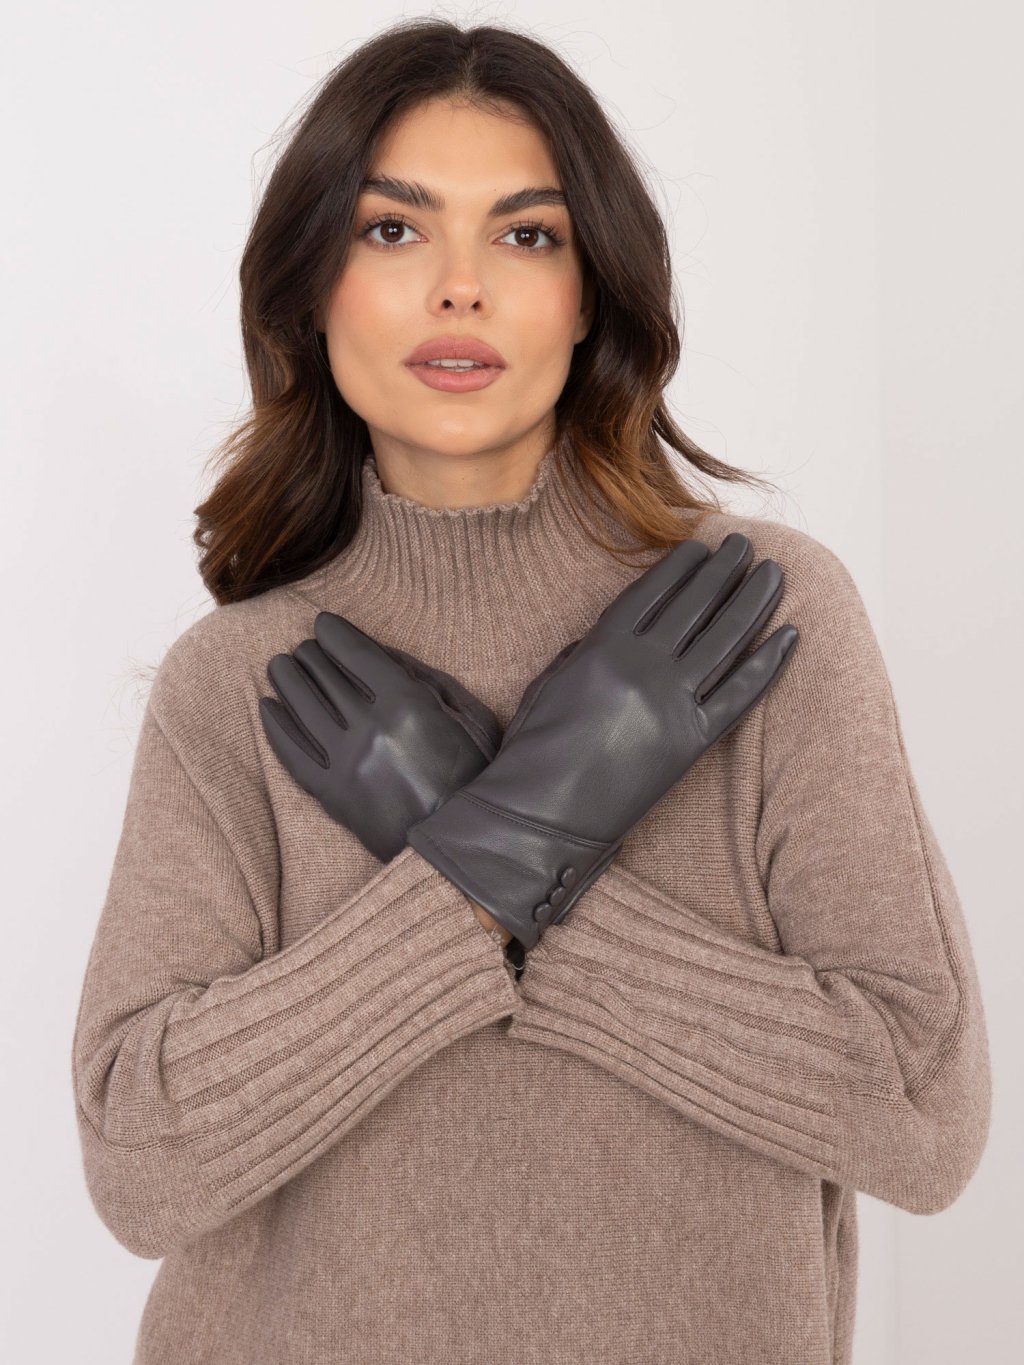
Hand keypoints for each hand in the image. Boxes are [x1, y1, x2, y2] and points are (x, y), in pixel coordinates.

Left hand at [258, 612, 501, 862]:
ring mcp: (345, 762)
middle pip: (324, 675)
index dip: (333, 633)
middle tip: (304, 648)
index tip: (323, 624)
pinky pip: (291, 752)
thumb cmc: (473, 774)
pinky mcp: (330, 793)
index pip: (355, 653)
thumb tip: (380, 652)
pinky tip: (267, 706)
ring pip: (301, 706)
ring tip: (279, 667)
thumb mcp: (469, 715)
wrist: (459, 842)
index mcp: (407, 703)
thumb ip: (426, 679)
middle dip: (310, 654)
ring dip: (286, 679)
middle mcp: (370, 727)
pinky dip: (275, 725)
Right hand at [407, 532, 799, 951]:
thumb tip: (619, 633)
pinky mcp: (692, 741)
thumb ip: (586, 650)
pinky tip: (790, 635)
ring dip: (754, 601)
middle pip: (696, 605)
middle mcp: (643, 666)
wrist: (541, 813)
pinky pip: (740, 694)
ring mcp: (671, 702)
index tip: (702, 544)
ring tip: (774, 574)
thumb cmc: (533, 749)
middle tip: (745, 546)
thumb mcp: (549, 681)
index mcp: (602, 646)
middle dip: (725, 570)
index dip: (683, 565)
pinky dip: (768, 664)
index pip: (654, 591)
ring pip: (726, 639)